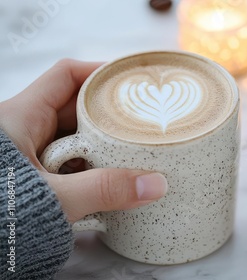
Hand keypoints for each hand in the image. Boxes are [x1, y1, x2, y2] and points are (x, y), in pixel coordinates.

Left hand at [0, 59, 167, 222]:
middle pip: (74, 106)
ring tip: (131, 148)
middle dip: (108, 113)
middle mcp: (23, 130)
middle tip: (139, 119)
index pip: (66, 76)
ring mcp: (27, 154)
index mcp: (20, 117)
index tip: (129, 80)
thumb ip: (104, 189)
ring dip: (100, 143)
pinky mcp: (33, 176)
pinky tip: (108, 176)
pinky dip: (89, 165)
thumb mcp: (55, 198)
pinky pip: (68, 160)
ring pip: (73, 136)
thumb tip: (154, 184)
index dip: (99, 72)